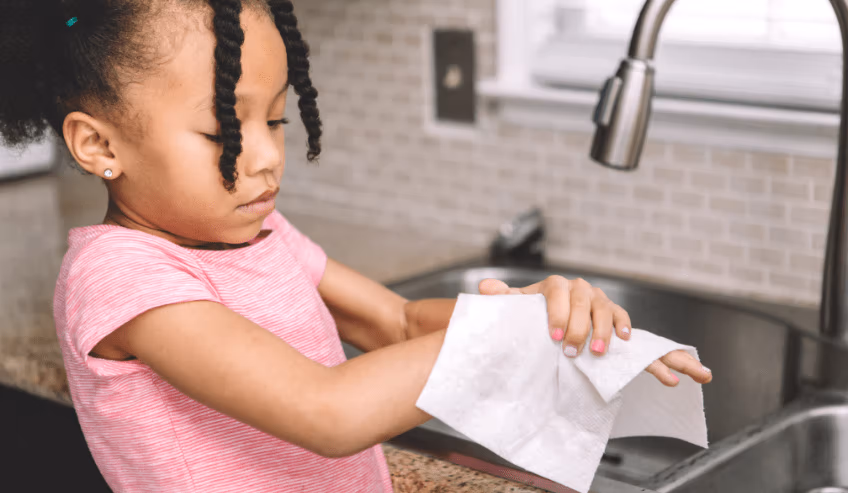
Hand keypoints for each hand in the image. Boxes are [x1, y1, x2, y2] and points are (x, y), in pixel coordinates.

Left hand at [478, 276, 712, 386]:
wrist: (545, 324)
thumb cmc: (529, 318)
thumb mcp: (514, 311)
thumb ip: (502, 301)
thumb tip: (485, 289)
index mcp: (557, 287)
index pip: (558, 290)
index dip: (557, 311)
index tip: (553, 336)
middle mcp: (584, 293)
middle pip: (588, 303)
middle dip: (583, 327)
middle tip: (574, 352)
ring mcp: (604, 308)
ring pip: (614, 315)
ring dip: (612, 333)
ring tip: (606, 352)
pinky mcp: (618, 328)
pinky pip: (638, 336)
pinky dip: (651, 348)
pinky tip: (662, 364)